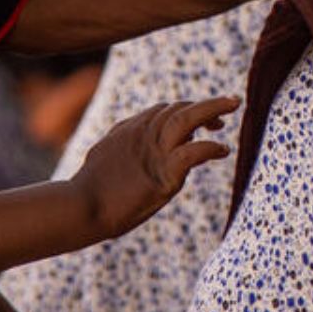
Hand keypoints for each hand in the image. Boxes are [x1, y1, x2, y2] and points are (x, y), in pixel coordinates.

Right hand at [69, 96, 239, 241]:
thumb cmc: (87, 192)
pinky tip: (223, 150)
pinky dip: (211, 148)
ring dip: (212, 109)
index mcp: (129, 130)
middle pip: (178, 109)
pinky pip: (193, 152)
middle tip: (229, 104)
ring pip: (187, 120)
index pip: (162, 111)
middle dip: (204, 104)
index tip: (200, 121)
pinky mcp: (163, 174)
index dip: (184, 110)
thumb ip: (118, 148)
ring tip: (233, 106)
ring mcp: (154, 153)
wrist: (80, 207)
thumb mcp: (103, 158)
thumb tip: (122, 149)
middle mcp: (143, 135)